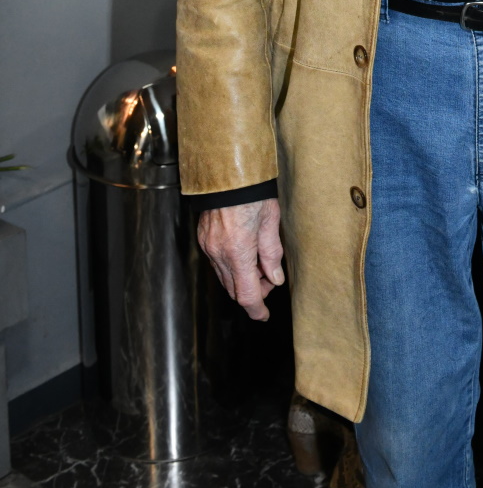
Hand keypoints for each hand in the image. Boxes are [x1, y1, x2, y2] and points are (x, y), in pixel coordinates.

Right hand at [197, 198, 283, 320]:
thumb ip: (272, 253)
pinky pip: (217, 263)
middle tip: (269, 279)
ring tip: (259, 263)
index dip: (257, 309)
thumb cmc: (253, 193)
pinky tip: (245, 254)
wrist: (227, 172)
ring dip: (242, 279)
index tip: (264, 315)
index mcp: (238, 251)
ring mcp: (209, 246)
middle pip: (234, 289)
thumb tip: (275, 279)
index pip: (246, 294)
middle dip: (253, 291)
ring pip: (224, 278)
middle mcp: (219, 253)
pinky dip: (231, 267)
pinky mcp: (204, 239)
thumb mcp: (270, 221)